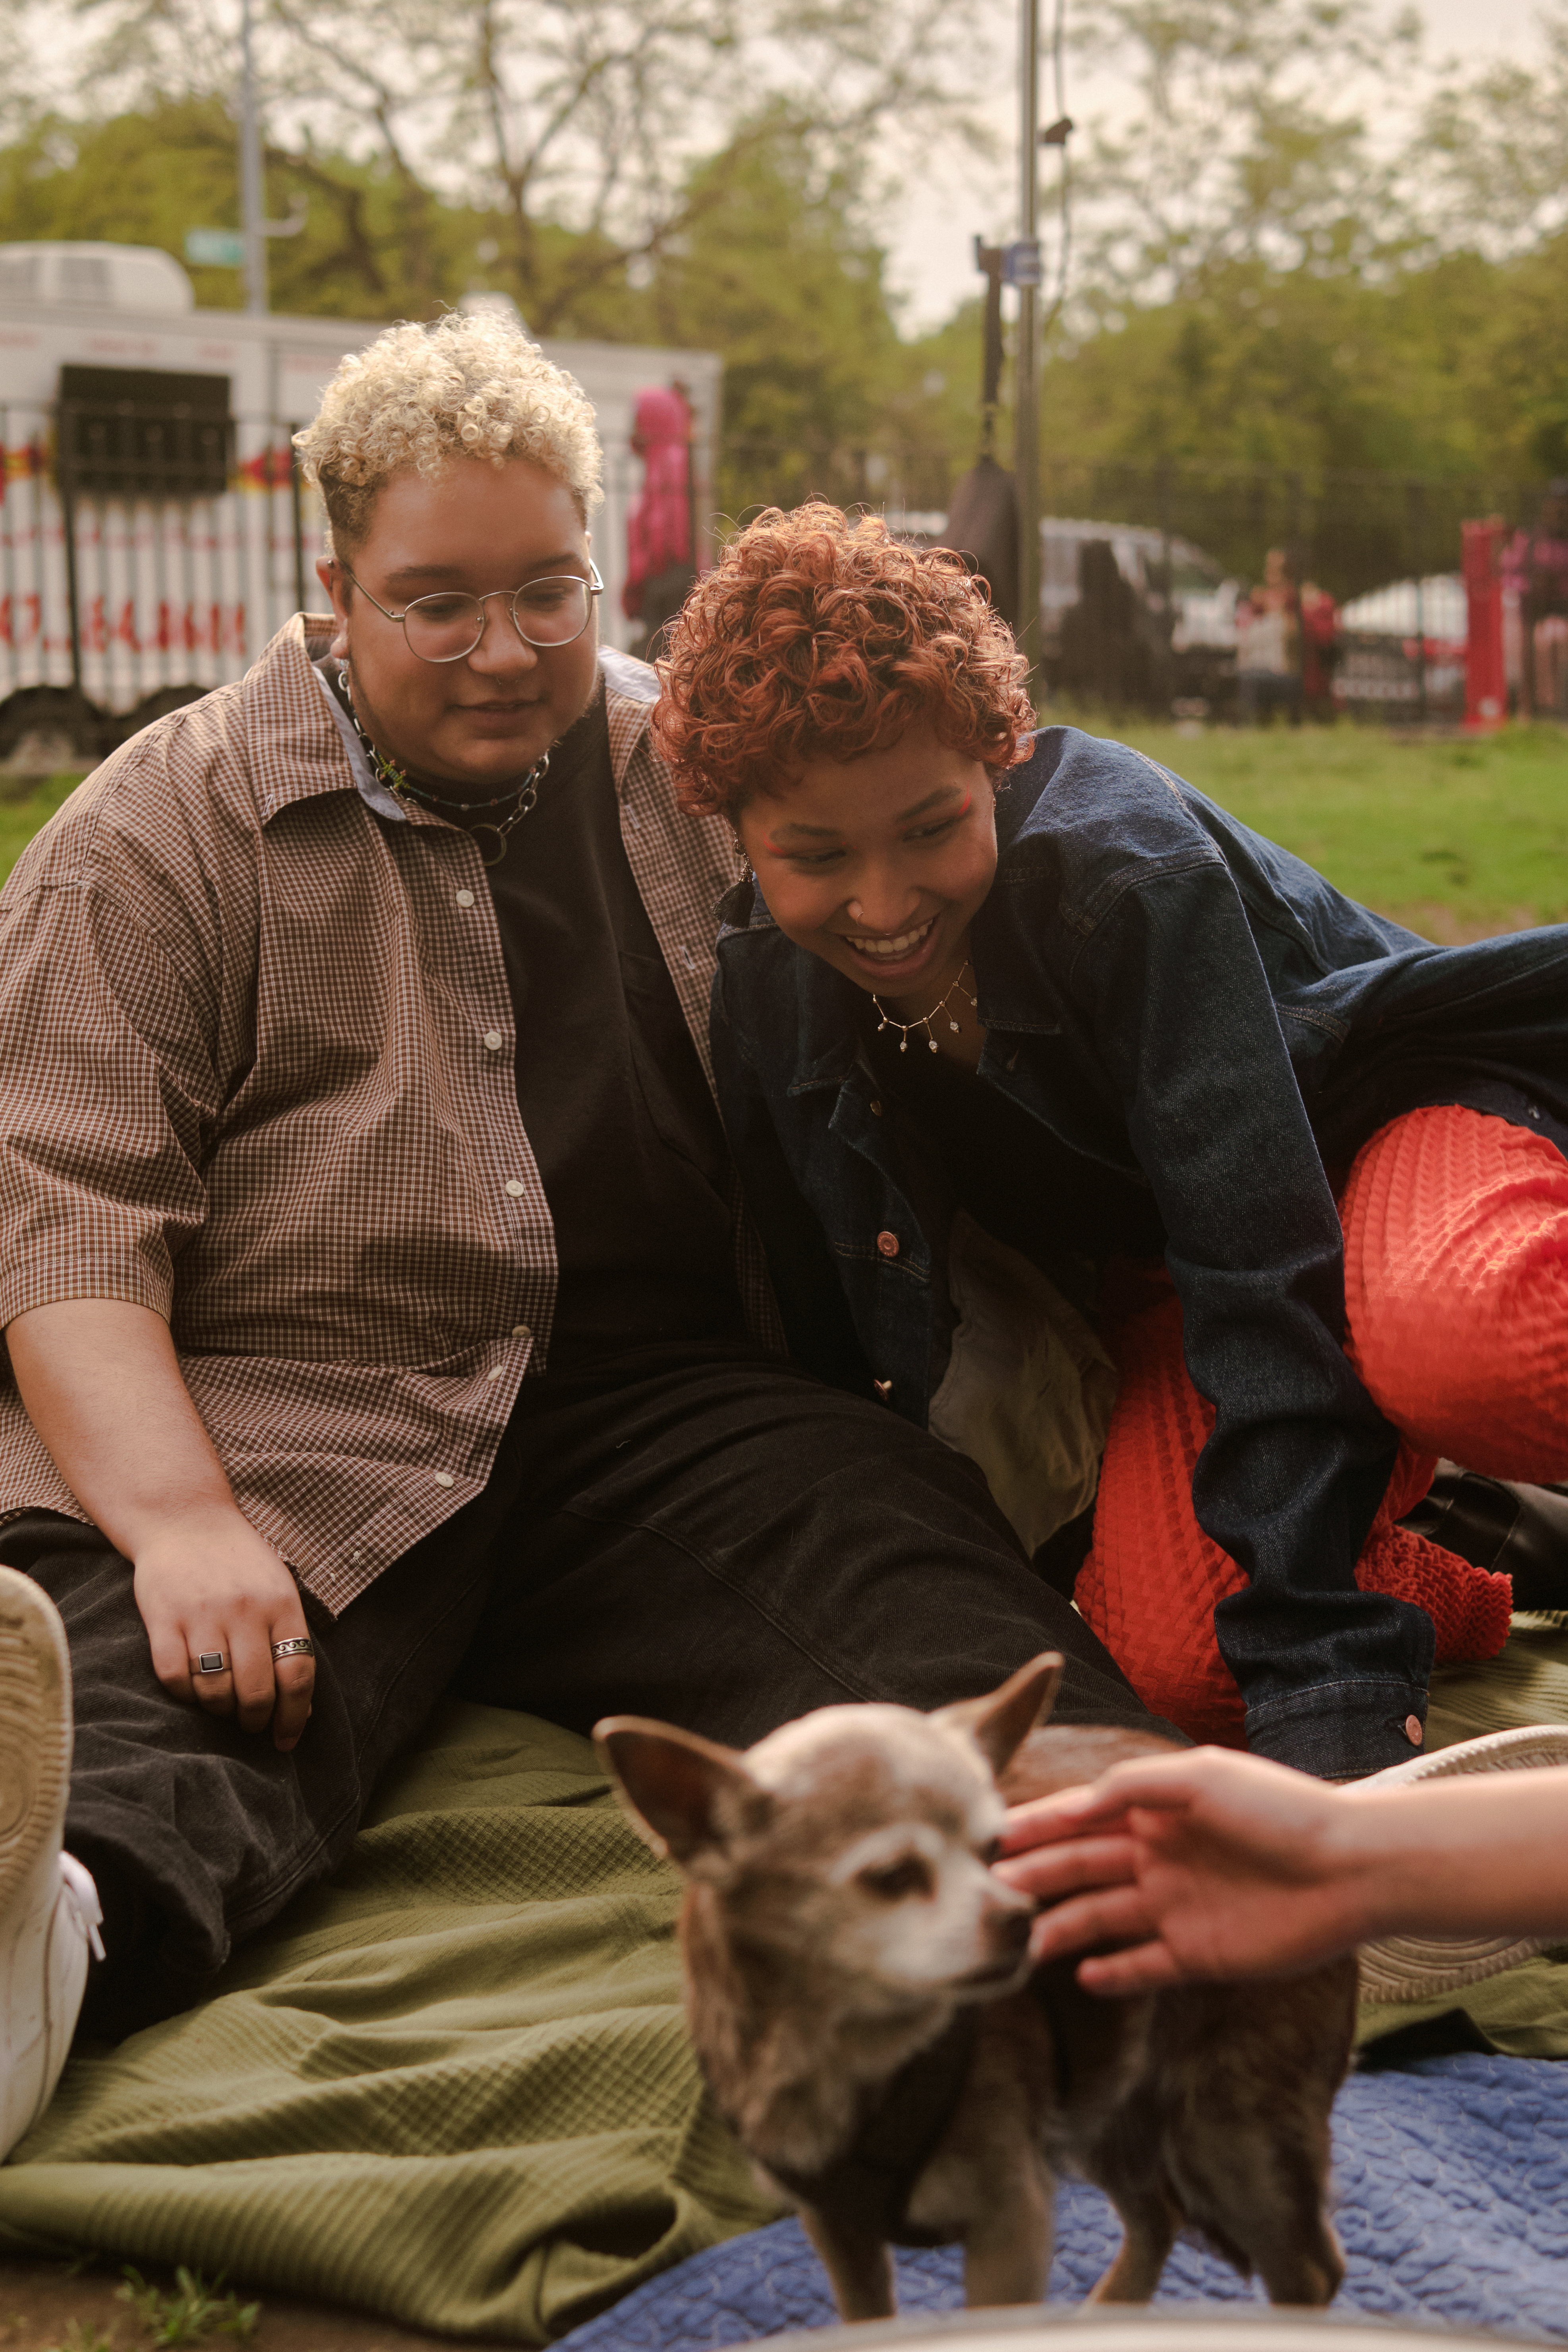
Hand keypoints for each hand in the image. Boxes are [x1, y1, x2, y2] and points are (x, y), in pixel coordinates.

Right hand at [132, 1505, 315, 1751]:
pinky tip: (192, 1689)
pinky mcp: (163, 1617)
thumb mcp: (278, 1589)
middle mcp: (245, 1610)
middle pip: (256, 1691)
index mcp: (282, 1603)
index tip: (287, 1740)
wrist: (185, 1519)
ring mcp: (202, 1614)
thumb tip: (301, 1708)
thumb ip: (290, 1640)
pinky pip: (173, 1676)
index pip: (297, 1674)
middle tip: (250, 1725)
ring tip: (221, 1705)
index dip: (295, 1716)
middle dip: (255, 1720)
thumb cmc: (239, 1563)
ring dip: (219, 1709)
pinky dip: (184, 1694)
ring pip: (214, 1690)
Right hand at [994, 1747, 1374, 1992]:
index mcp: (1154, 1811)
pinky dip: (1113, 1973)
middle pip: (1079, 1869)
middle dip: (1032, 1878)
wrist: (1352, 1868)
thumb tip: (1075, 1802)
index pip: (1078, 1818)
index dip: (1034, 1827)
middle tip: (983, 1895)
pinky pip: (1143, 1968)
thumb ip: (1134, 1786)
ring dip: (1058, 1928)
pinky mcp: (1199, 1954)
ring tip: (1019, 1944)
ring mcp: (1175, 1907)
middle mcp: (1156, 1858)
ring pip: (1099, 1919)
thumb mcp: (1202, 1776)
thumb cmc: (1279, 1809)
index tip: (985, 1838)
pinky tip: (1082, 1975)